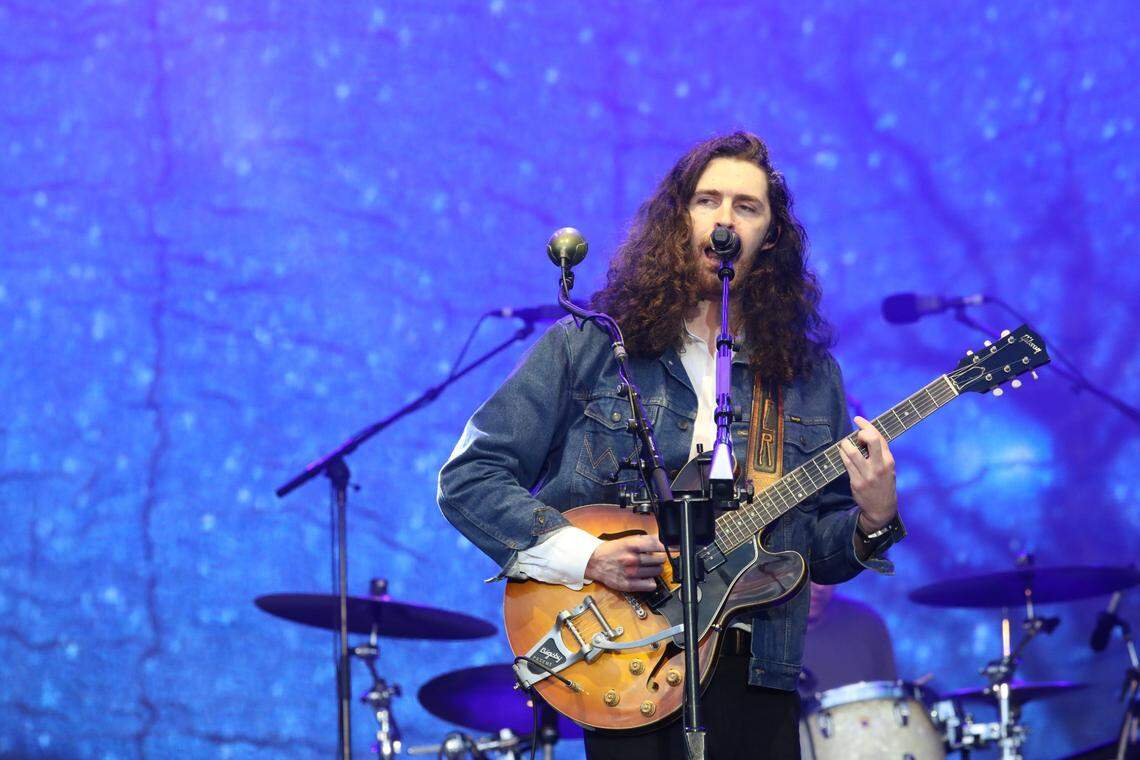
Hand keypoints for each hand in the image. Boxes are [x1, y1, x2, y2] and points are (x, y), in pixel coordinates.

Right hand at [584, 534, 665, 592]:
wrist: (594, 562)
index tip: (672, 548)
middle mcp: (631, 559)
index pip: (657, 544)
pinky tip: (646, 577)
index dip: (667, 546)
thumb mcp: (627, 540)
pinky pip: (650, 585)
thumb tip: (663, 539)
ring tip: (649, 567)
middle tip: (655, 557)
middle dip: (660, 557)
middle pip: (660, 559)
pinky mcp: (628, 585)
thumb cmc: (612, 550)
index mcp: (631, 545)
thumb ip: (645, 540)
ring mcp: (630, 573)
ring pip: (657, 571)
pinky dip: (651, 581)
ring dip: (656, 569)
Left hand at [837, 415, 897, 530]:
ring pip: (852, 451)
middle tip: (855, 435)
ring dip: (845, 444)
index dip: (867, 426)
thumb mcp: (888, 468)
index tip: (858, 420)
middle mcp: (879, 466)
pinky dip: (843, 455)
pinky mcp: (857, 482)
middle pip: (870, 440)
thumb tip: (865, 434)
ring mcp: (867, 474)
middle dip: (860, 432)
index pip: (879, 437)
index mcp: (889, 460)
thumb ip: (880, 453)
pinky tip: (843, 454)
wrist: (882, 509)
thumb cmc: (884, 484)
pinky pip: (846, 463)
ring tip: (845, 445)